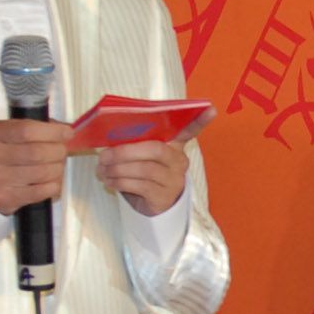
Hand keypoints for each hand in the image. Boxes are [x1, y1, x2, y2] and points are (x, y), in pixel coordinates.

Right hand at [0, 119, 73, 214]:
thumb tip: (64, 130)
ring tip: (56, 165)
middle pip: (37, 152)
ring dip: (58, 168)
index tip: (67, 132)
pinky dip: (55, 185)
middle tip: (61, 151)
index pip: (27, 130)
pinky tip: (51, 180)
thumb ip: (32, 127)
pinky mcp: (5, 199)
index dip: (52, 132)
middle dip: (58, 151)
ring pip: (43, 172)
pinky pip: (43, 191)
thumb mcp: (5, 132)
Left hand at [96, 107, 213, 216]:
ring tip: (102, 170)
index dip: (200, 121)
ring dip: (117, 169)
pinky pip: (140, 186)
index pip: (189, 131)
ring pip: (144, 170)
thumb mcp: (142, 156)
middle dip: (125, 152)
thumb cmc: (144, 174)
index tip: (211, 108)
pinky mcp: (163, 197)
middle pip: (155, 150)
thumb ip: (135, 143)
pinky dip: (120, 182)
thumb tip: (109, 137)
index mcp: (174, 146)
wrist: (152, 205)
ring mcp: (173, 180)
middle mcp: (179, 162)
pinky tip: (110, 181)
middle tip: (104, 155)